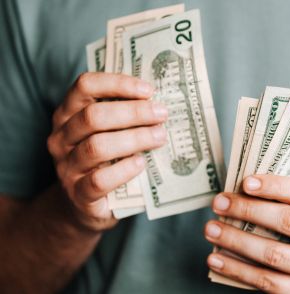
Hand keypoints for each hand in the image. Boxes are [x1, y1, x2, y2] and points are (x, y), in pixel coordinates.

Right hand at [47, 73, 167, 230]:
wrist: (85, 206)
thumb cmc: (104, 161)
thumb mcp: (108, 134)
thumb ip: (124, 116)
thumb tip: (159, 102)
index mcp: (68, 114)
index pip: (85, 86)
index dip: (117, 84)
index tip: (148, 90)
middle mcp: (61, 138)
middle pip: (93, 116)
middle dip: (133, 112)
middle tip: (161, 114)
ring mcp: (67, 167)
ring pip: (96, 147)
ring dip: (134, 139)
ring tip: (160, 137)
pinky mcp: (78, 195)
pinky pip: (99, 180)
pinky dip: (124, 170)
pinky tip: (141, 163)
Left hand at [205, 175, 289, 292]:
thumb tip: (243, 189)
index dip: (276, 186)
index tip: (246, 182)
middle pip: (288, 222)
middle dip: (248, 210)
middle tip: (219, 203)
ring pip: (273, 255)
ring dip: (236, 241)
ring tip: (211, 229)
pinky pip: (267, 282)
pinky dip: (237, 270)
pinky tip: (216, 258)